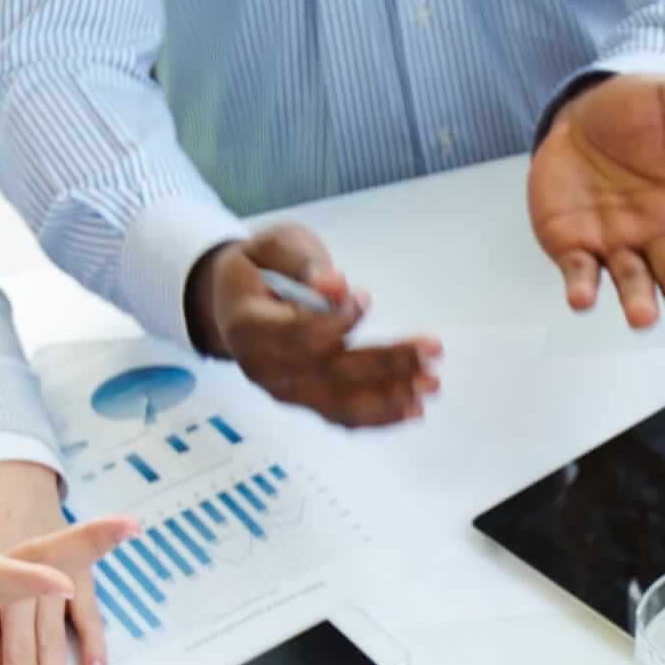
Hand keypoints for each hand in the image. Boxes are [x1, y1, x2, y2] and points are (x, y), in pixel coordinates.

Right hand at [192, 224, 441, 428]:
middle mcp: (262, 367)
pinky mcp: (302, 401)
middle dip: (385, 363)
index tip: (366, 297)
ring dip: (389, 397)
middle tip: (430, 350)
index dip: (336, 322)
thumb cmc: (260, 267)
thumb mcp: (277, 247)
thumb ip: (306, 265)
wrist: (234, 301)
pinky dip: (378, 417)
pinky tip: (412, 410)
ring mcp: (282, 390)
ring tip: (430, 385)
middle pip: (329, 372)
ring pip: (339, 403)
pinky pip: (341, 416)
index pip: (299, 336)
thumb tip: (336, 286)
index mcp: (248, 326)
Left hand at [528, 74, 664, 345]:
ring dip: (638, 302)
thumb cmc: (636, 109)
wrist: (578, 111)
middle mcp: (656, 233)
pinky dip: (581, 288)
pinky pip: (580, 271)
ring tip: (643, 318)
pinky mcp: (573, 245)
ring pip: (632, 282)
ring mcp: (615, 243)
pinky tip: (583, 299)